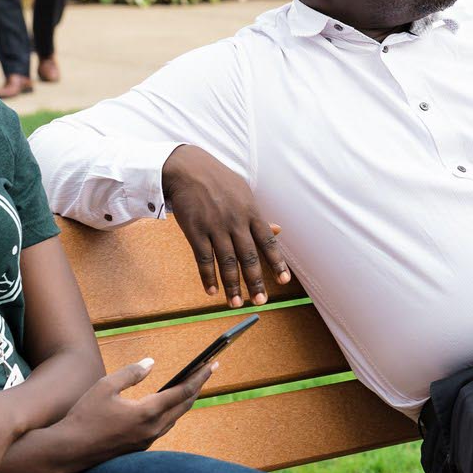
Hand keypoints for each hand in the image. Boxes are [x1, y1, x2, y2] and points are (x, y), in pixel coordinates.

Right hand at [48, 356, 214, 471]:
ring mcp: (147, 441)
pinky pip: (163, 426)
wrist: (69, 451)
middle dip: (198, 386)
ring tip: (192, 384)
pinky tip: (168, 403)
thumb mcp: (105, 387)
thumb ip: (131, 373)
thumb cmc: (84, 416)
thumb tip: (151, 363)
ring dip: (185, 400)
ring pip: (175, 417)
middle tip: (208, 369)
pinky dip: (171, 411)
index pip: (182, 392)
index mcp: (147, 413)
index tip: (212, 363)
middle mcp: (152, 429)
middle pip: (184, 405)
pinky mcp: (140, 447)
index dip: (199, 376)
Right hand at [163, 143, 289, 303]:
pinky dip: (208, 276)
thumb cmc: (219, 182)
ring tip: (236, 303)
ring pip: (226, 261)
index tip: (283, 281)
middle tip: (261, 301)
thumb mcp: (244, 194)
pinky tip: (212, 291)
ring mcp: (215, 226)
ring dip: (232, 285)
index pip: (267, 242)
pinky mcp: (195, 230)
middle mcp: (235, 221)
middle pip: (248, 256)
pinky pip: (203, 258)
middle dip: (255, 281)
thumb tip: (279, 231)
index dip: (276, 262)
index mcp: (251, 212)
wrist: (188, 169)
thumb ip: (259, 216)